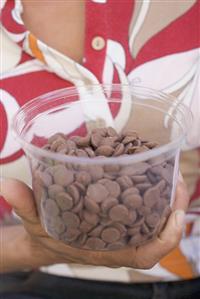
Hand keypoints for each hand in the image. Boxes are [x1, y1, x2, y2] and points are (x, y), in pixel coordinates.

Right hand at [0, 176, 188, 271]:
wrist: (48, 236)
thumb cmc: (46, 233)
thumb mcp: (35, 219)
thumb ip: (24, 203)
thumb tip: (5, 184)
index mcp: (107, 249)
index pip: (147, 254)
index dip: (165, 237)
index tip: (174, 214)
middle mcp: (120, 241)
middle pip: (158, 230)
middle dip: (172, 206)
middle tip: (176, 177)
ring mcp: (122, 230)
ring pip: (154, 218)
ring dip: (167, 197)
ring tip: (170, 171)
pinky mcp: (118, 218)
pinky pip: (143, 209)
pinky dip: (153, 194)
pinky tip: (152, 174)